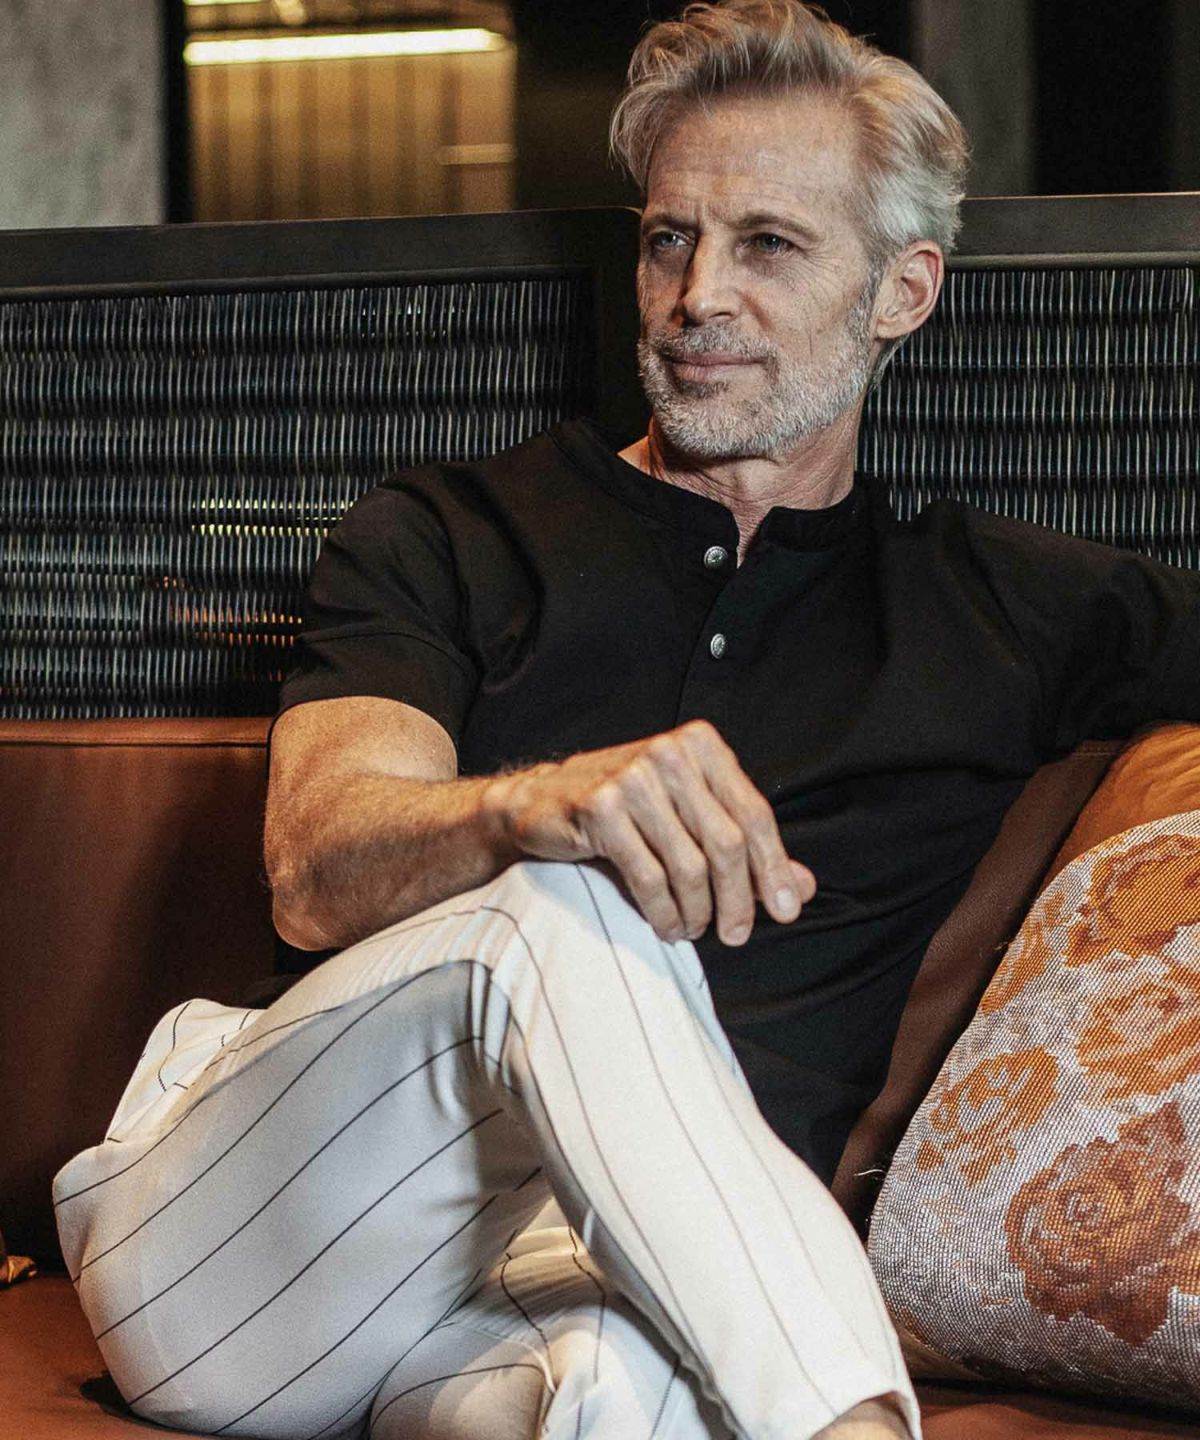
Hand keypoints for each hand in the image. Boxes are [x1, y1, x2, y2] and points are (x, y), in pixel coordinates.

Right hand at [483, 720, 814, 945]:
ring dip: (698, 912)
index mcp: (701, 745)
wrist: (542, 801)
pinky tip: (667, 925)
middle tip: (738, 935)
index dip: (774, 867)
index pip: (753, 814)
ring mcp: (633, 778)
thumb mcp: (690, 818)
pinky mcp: (600, 807)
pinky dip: (664, 912)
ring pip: (690, 865)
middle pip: (727, 842)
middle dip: (738, 899)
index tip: (784, 910)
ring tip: (693, 929)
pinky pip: (649, 877)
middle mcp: (669, 753)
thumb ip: (746, 849)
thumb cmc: (626, 810)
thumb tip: (801, 888)